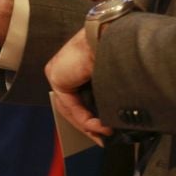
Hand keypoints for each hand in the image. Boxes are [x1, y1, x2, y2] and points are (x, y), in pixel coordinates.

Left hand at [46, 29, 111, 145]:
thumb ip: (108, 94)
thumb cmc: (118, 51)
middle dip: (88, 127)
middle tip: (102, 140)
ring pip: (70, 108)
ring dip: (88, 126)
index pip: (79, 98)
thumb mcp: (111, 78)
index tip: (103, 133)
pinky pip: (70, 105)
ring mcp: (59, 71)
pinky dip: (84, 119)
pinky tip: (99, 127)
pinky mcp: (57, 77)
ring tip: (104, 136)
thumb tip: (113, 118)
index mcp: (79, 65)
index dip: (90, 118)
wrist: (112, 35)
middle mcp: (66, 67)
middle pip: (73, 106)